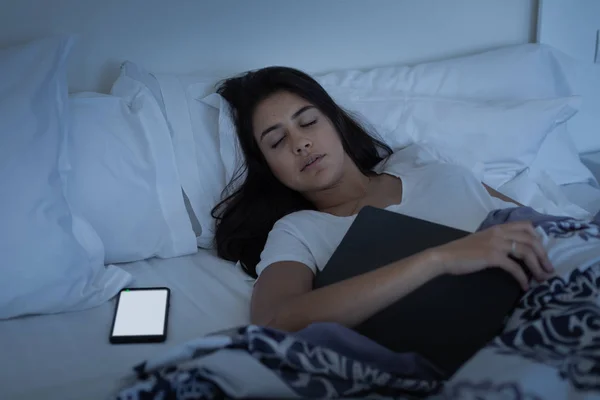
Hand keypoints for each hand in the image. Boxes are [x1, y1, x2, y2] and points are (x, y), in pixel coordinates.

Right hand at [429, 221, 553, 290]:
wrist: (444, 257)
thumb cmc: (460, 251)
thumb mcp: (481, 240)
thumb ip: (496, 241)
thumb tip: (511, 252)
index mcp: (498, 228)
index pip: (526, 226)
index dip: (539, 239)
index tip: (542, 252)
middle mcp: (499, 233)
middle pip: (531, 240)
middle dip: (544, 255)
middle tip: (548, 269)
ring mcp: (496, 244)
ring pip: (526, 252)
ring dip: (538, 267)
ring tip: (542, 279)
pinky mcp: (492, 256)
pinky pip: (515, 267)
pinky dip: (522, 278)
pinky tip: (524, 286)